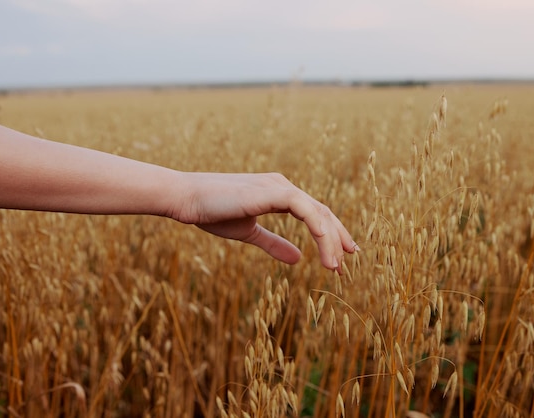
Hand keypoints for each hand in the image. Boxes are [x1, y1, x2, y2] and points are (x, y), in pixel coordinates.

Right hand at [171, 172, 357, 272]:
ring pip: (318, 212)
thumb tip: (299, 259)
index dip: (330, 235)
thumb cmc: (213, 213)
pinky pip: (305, 209)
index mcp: (279, 194)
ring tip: (335, 267)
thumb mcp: (250, 233)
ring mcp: (278, 186)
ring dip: (330, 240)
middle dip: (338, 239)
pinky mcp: (272, 191)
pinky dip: (318, 227)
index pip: (314, 213)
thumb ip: (274, 244)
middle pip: (322, 212)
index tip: (340, 258)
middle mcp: (283, 186)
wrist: (187, 199)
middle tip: (345, 266)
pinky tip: (325, 248)